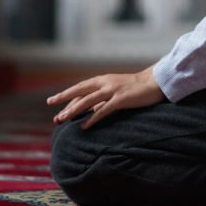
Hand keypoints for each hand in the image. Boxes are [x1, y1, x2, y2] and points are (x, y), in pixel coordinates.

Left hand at [46, 66, 165, 129]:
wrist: (154, 83)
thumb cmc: (134, 88)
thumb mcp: (115, 90)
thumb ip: (102, 98)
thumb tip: (89, 111)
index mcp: (102, 79)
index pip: (80, 87)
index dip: (67, 95)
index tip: (54, 102)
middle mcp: (105, 82)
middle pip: (80, 90)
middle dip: (64, 98)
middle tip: (51, 106)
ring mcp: (113, 90)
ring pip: (88, 100)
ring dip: (74, 110)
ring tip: (62, 118)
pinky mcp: (121, 99)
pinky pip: (103, 110)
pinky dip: (92, 118)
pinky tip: (84, 126)